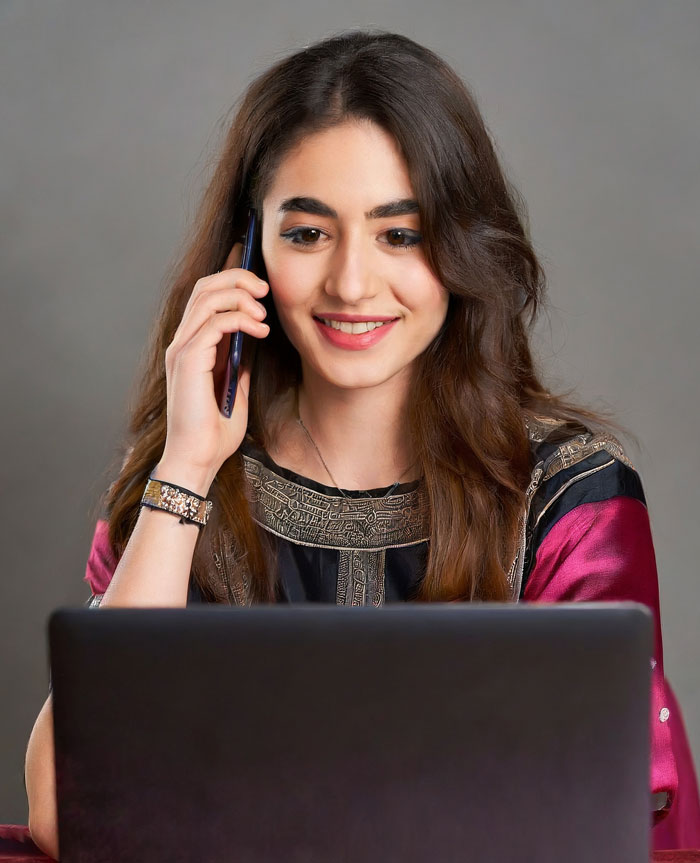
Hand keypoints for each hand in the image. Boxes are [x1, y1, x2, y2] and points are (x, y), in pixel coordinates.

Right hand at [158, 243, 269, 492]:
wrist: (199, 458)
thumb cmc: (215, 431)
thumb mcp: (236, 386)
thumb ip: (240, 359)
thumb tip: (254, 335)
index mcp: (192, 345)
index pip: (205, 295)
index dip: (229, 274)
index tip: (256, 266)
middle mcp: (182, 342)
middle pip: (204, 286)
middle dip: (237, 277)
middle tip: (265, 287)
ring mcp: (182, 349)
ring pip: (206, 296)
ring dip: (240, 295)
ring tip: (264, 311)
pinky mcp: (187, 360)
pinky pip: (214, 322)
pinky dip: (240, 318)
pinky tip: (260, 329)